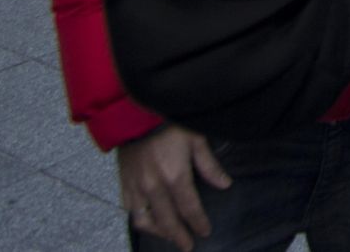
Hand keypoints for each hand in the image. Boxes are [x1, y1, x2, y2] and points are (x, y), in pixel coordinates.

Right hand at [116, 124, 230, 251]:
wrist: (136, 112)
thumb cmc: (170, 122)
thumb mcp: (196, 139)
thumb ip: (210, 166)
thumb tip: (225, 184)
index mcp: (175, 177)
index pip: (190, 209)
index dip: (198, 223)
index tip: (205, 232)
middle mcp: (154, 187)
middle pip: (168, 221)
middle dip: (179, 236)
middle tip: (188, 246)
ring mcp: (136, 187)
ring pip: (145, 221)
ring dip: (158, 232)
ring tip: (169, 237)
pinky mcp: (124, 182)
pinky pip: (129, 209)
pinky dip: (139, 219)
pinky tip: (148, 221)